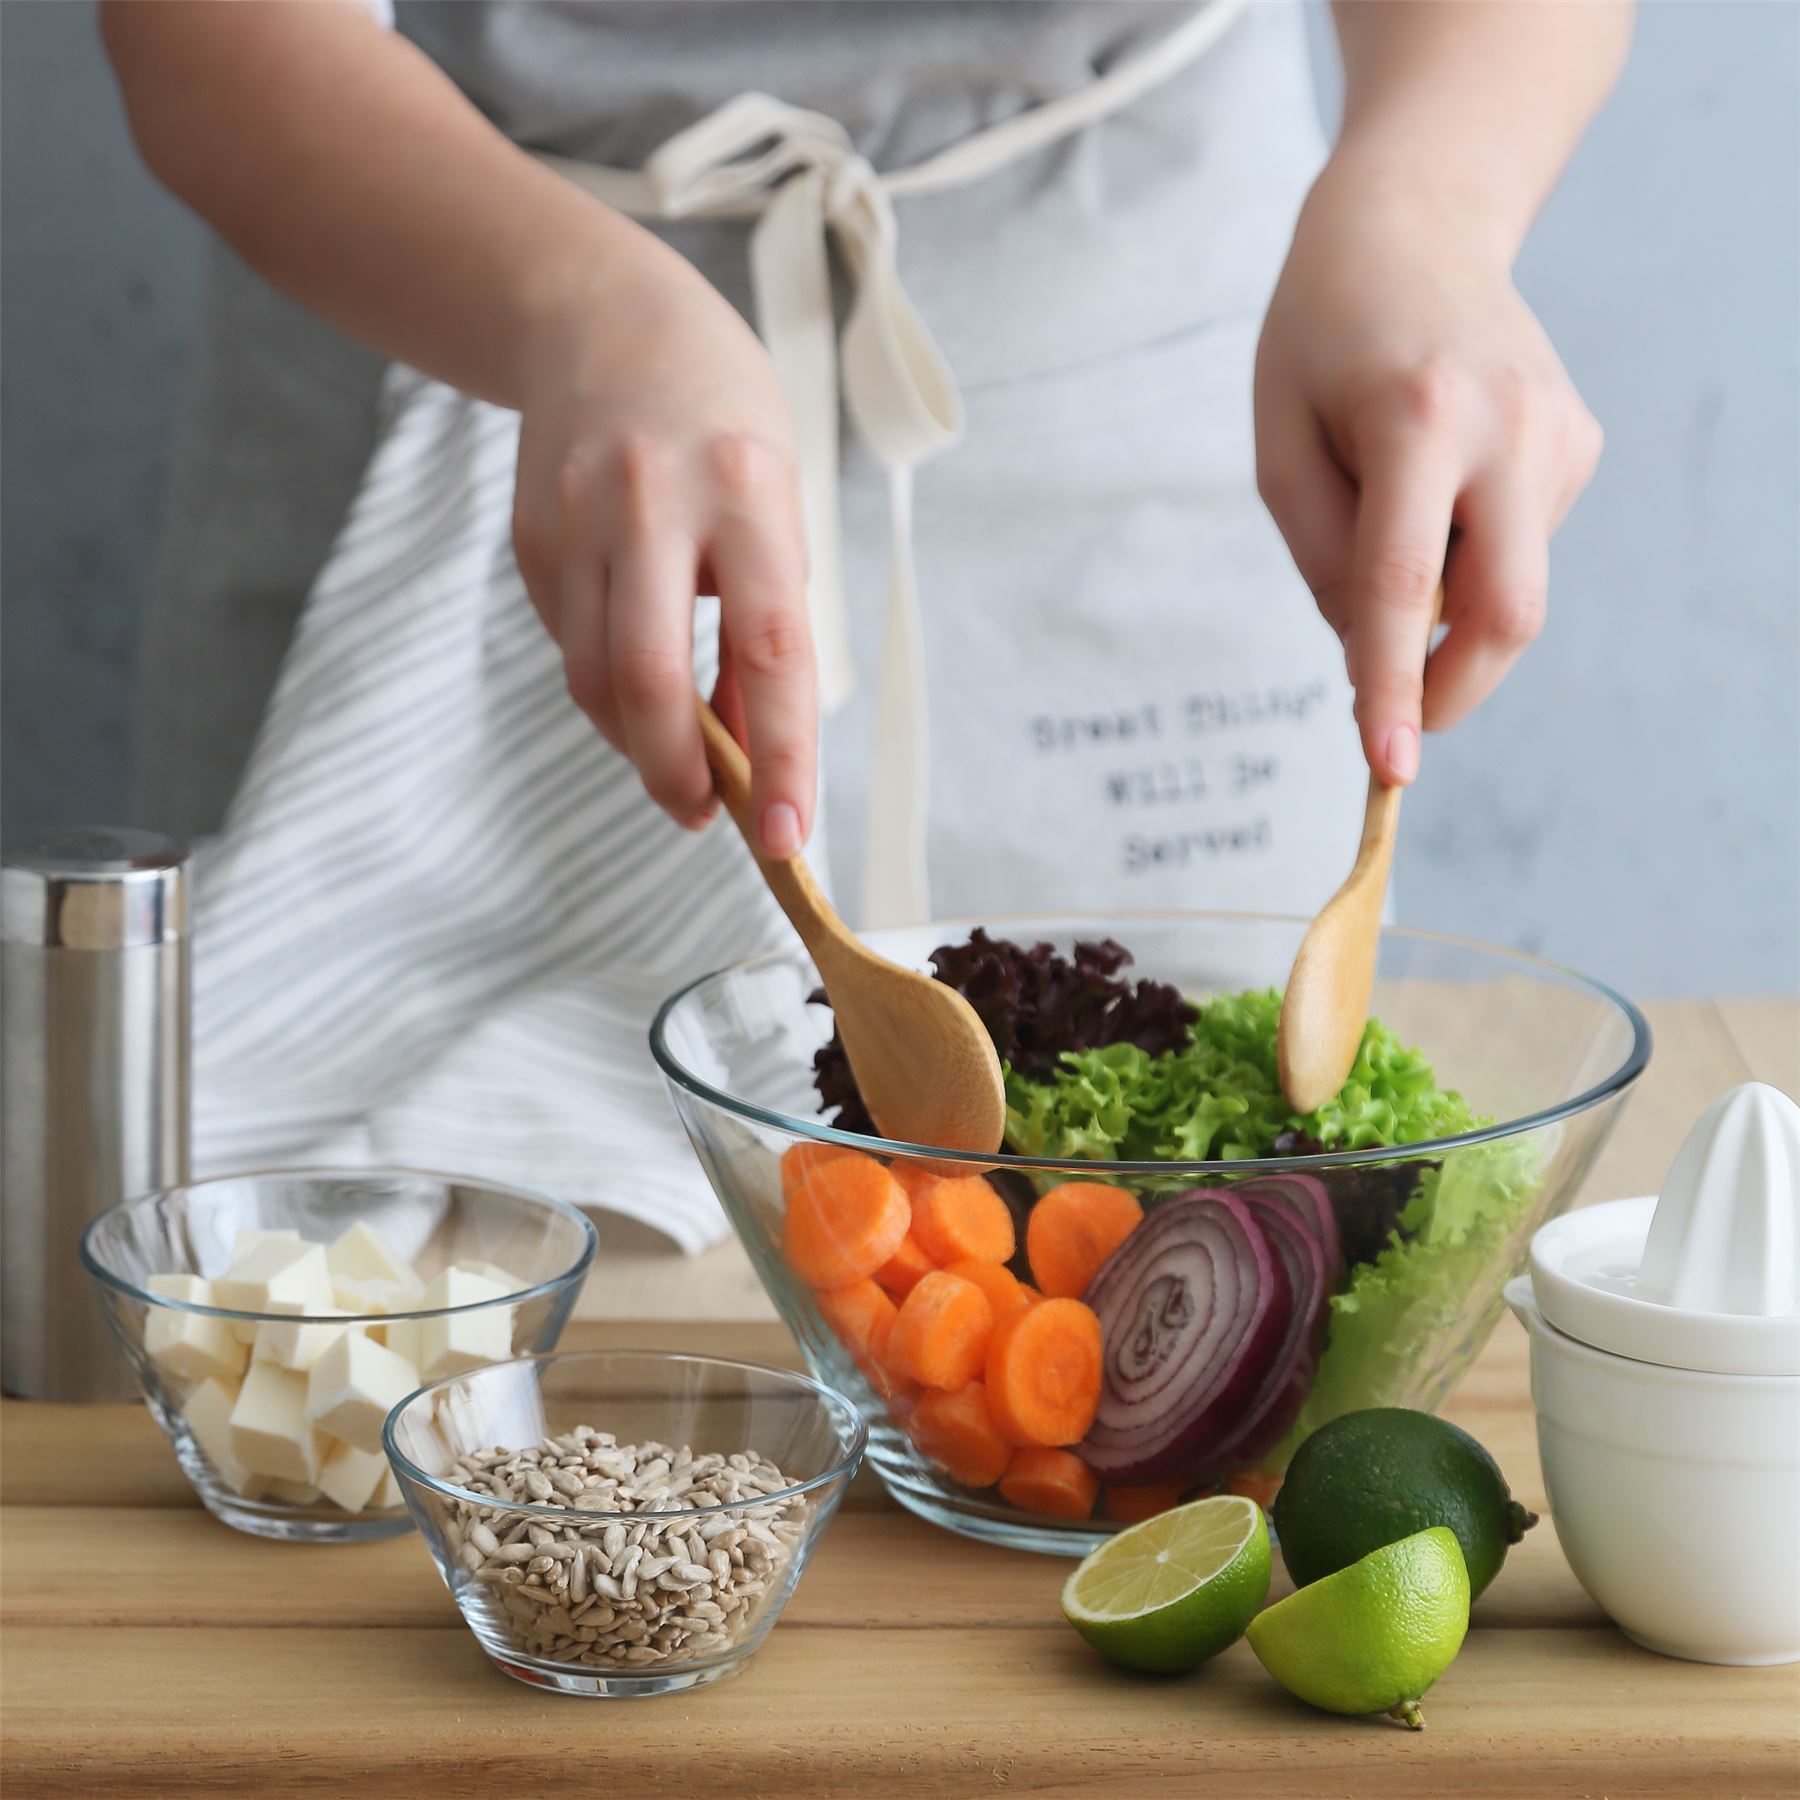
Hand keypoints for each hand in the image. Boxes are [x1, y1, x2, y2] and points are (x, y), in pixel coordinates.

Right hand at [512, 238, 814, 854]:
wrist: (602, 318)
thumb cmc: (721, 423)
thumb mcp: (776, 508)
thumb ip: (764, 627)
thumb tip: (753, 753)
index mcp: (746, 491)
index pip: (772, 650)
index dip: (784, 756)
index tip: (788, 838)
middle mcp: (654, 503)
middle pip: (652, 681)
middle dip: (678, 775)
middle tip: (706, 817)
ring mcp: (578, 519)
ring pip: (596, 679)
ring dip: (640, 745)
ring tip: (680, 765)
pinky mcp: (529, 538)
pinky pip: (570, 645)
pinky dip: (608, 685)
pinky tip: (636, 669)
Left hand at [1254, 160, 1602, 784]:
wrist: (1412, 226)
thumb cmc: (1320, 341)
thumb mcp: (1280, 449)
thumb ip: (1323, 561)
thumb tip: (1377, 660)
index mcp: (1416, 418)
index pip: (1407, 586)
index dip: (1395, 687)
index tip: (1388, 767)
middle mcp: (1507, 425)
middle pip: (1507, 612)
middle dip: (1451, 689)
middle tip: (1394, 720)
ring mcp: (1558, 433)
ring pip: (1508, 586)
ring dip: (1444, 597)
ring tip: (1392, 499)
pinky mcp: (1579, 442)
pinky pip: (1518, 547)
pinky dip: (1468, 554)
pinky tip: (1437, 479)